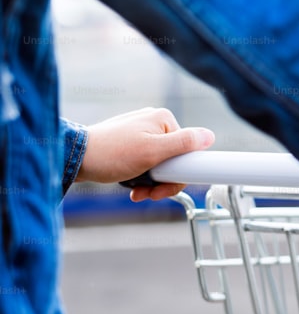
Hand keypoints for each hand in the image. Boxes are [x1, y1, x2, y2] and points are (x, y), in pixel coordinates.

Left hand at [76, 107, 214, 201]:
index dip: (179, 175)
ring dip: (151, 182)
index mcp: (163, 119)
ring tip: (135, 190)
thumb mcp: (152, 152)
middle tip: (147, 194)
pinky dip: (140, 176)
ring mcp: (141, 131)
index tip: (164, 190)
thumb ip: (183, 144)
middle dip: (162, 181)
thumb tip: (210, 136)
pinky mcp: (129, 141)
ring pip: (160, 163)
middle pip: (174, 159)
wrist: (73, 157)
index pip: (188, 151)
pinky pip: (146, 162)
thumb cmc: (111, 154)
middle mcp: (154, 122)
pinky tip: (130, 184)